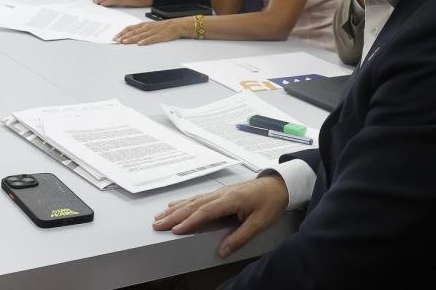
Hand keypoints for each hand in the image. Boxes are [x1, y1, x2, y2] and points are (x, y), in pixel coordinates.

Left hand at [114, 16, 192, 44]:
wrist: (176, 26)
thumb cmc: (162, 27)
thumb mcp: (149, 26)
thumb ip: (139, 30)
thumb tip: (128, 34)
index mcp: (143, 25)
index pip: (130, 28)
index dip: (122, 32)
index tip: (115, 37)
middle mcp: (147, 27)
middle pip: (133, 32)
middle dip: (124, 36)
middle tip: (117, 41)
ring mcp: (153, 32)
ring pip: (140, 35)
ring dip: (132, 39)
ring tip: (125, 42)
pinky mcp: (160, 36)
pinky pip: (152, 39)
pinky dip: (146, 41)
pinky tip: (140, 44)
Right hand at [153, 176, 289, 258]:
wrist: (278, 185)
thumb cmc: (270, 203)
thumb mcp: (260, 223)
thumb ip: (240, 237)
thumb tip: (222, 251)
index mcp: (230, 200)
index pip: (205, 212)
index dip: (189, 221)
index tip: (174, 229)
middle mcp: (220, 194)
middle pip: (193, 205)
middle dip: (174, 216)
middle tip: (157, 225)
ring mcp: (218, 192)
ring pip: (192, 201)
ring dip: (175, 210)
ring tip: (159, 217)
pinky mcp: (219, 193)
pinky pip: (197, 198)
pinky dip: (183, 202)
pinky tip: (174, 205)